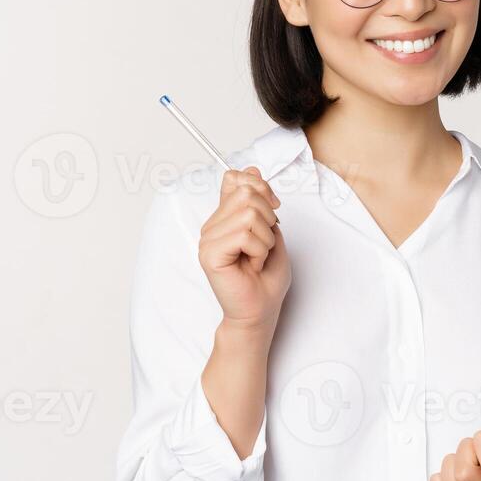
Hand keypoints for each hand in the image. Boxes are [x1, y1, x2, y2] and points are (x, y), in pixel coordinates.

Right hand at [198, 166, 290, 329]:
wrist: (259, 310)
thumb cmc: (266, 277)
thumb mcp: (271, 230)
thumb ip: (260, 201)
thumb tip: (251, 169)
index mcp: (224, 217)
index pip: (235, 178)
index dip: (260, 188)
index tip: (273, 210)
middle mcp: (212, 225)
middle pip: (247, 193)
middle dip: (269, 219)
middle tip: (263, 245)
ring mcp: (208, 239)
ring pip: (249, 214)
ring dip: (265, 239)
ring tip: (257, 257)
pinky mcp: (210, 254)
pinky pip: (244, 235)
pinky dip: (259, 251)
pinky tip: (251, 266)